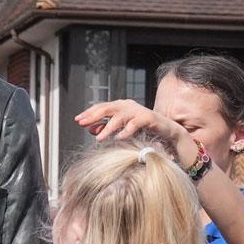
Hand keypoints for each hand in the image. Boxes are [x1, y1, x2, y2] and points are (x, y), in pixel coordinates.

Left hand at [74, 99, 195, 165]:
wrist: (166, 129)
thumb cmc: (142, 128)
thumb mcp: (121, 128)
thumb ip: (106, 127)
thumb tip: (90, 129)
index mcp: (120, 106)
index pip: (101, 107)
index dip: (89, 113)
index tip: (78, 120)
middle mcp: (127, 105)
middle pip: (107, 108)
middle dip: (93, 116)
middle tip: (82, 124)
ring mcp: (137, 110)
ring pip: (119, 117)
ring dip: (108, 128)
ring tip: (99, 139)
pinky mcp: (148, 118)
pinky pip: (134, 124)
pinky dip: (126, 131)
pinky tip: (119, 138)